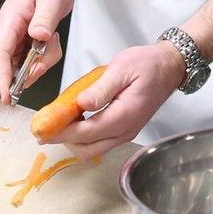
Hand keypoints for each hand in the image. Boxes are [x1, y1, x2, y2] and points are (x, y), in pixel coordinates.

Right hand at [0, 0, 72, 99]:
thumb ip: (45, 18)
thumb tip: (37, 35)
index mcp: (8, 23)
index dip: (3, 79)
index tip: (8, 96)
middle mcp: (5, 34)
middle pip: (6, 68)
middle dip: (26, 73)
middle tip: (43, 63)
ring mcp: (12, 40)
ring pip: (20, 69)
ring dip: (39, 63)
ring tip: (51, 40)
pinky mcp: (21, 44)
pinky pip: (30, 63)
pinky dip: (44, 58)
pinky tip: (50, 40)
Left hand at [46, 42, 185, 159]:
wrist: (169, 66)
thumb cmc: (148, 64)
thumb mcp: (122, 68)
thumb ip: (101, 88)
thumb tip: (81, 103)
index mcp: (124, 116)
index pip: (86, 133)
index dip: (62, 132)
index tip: (43, 128)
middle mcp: (125, 130)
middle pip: (87, 149)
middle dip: (63, 140)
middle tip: (45, 127)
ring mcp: (126, 132)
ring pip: (93, 149)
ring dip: (73, 140)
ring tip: (58, 121)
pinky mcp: (125, 129)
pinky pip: (100, 141)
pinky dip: (84, 136)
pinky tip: (75, 119)